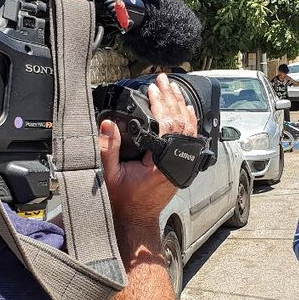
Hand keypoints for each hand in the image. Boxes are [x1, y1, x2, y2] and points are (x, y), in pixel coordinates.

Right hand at [99, 74, 197, 227]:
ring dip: (181, 108)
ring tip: (174, 89)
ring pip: (189, 131)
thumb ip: (108, 149)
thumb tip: (107, 125)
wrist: (137, 218)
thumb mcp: (110, 175)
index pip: (167, 127)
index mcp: (159, 165)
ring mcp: (181, 166)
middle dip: (171, 99)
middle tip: (164, 81)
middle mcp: (174, 164)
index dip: (161, 105)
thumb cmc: (125, 201)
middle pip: (180, 124)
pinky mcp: (182, 166)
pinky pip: (190, 140)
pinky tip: (185, 110)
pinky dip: (188, 122)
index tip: (153, 89)